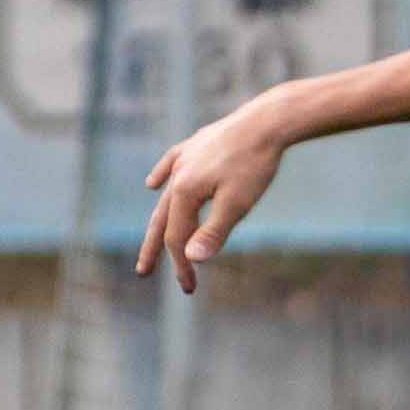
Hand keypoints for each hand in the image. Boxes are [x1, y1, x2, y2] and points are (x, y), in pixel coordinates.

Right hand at [135, 109, 279, 289]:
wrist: (266, 121)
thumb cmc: (255, 164)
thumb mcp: (237, 203)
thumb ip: (214, 232)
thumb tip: (190, 259)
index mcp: (185, 192)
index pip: (178, 238)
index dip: (182, 265)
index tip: (190, 288)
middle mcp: (178, 175)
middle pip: (163, 219)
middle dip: (155, 248)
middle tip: (143, 271)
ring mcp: (185, 158)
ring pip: (166, 195)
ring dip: (159, 219)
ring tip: (151, 235)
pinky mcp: (196, 145)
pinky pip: (171, 164)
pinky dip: (161, 176)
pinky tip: (152, 183)